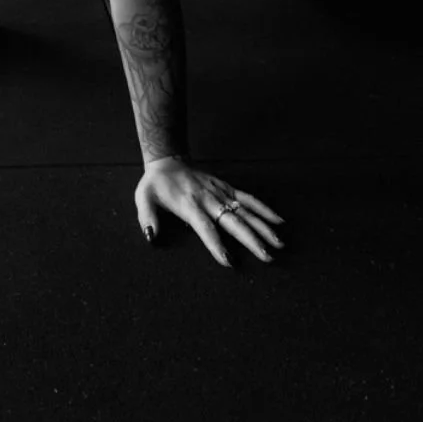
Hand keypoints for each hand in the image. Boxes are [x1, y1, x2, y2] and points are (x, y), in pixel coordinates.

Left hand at [135, 158, 285, 266]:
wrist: (168, 160)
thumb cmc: (155, 185)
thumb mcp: (143, 199)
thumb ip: (147, 218)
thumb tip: (152, 238)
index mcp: (188, 204)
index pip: (205, 227)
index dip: (216, 244)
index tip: (229, 261)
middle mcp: (208, 198)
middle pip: (232, 221)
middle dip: (251, 240)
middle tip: (267, 257)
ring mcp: (219, 192)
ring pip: (245, 210)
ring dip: (263, 227)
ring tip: (279, 244)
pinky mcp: (226, 187)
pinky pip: (248, 198)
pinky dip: (264, 209)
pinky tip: (279, 221)